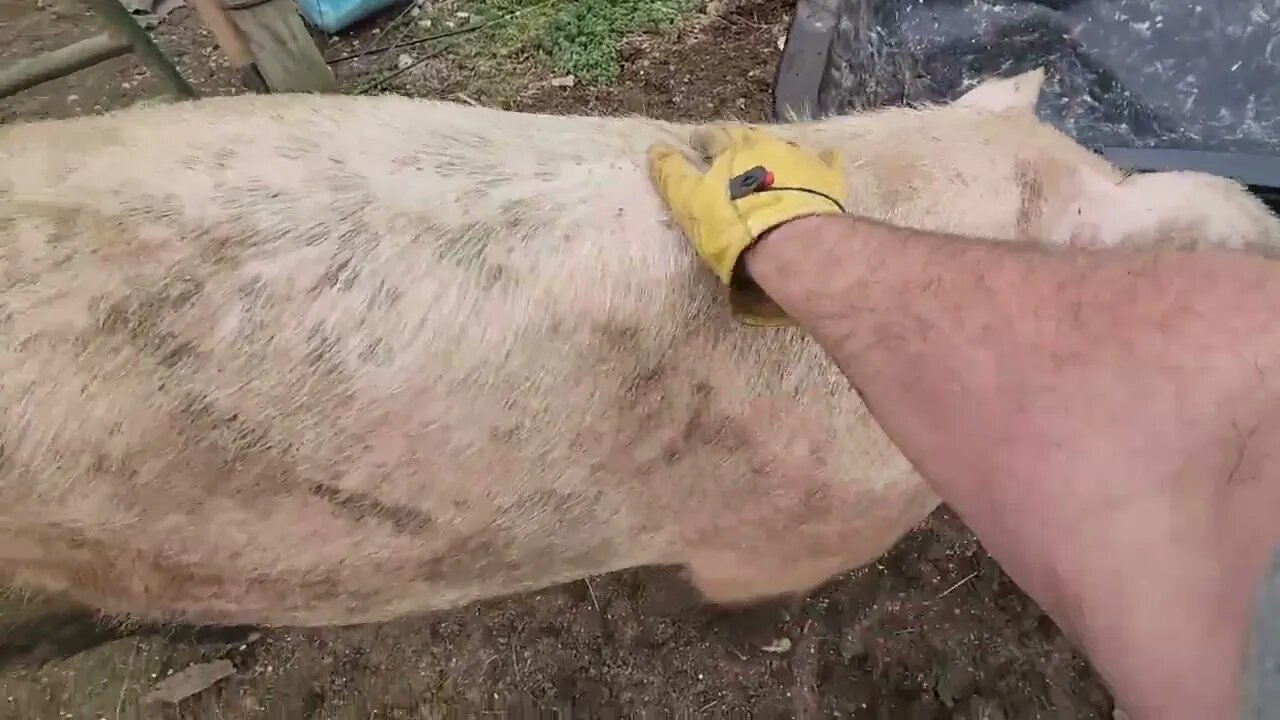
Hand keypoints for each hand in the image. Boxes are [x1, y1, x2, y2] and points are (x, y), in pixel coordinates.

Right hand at [646, 126, 846, 325]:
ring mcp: (799, 160)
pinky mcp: (827, 179)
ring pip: (784, 147)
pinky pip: (827, 162)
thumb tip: (655, 148)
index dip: (704, 139)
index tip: (698, 142)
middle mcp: (766, 146)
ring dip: (775, 152)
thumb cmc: (733, 225)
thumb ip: (672, 174)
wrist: (789, 242)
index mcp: (731, 150)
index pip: (713, 137)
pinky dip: (822, 160)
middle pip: (750, 137)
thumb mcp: (689, 203)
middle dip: (740, 141)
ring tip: (771, 160)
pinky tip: (825, 158)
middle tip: (734, 148)